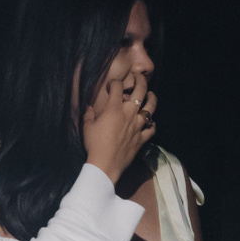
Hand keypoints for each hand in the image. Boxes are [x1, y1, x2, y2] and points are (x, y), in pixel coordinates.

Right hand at [81, 69, 155, 184]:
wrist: (105, 164)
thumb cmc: (94, 144)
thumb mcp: (87, 127)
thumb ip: (88, 114)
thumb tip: (88, 107)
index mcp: (114, 109)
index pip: (118, 87)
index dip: (115, 82)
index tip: (112, 85)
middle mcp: (129, 114)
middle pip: (140, 91)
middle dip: (141, 80)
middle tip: (138, 76)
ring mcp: (137, 126)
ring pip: (151, 107)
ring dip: (152, 98)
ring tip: (151, 94)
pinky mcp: (142, 138)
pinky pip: (152, 129)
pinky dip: (152, 124)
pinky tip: (150, 122)